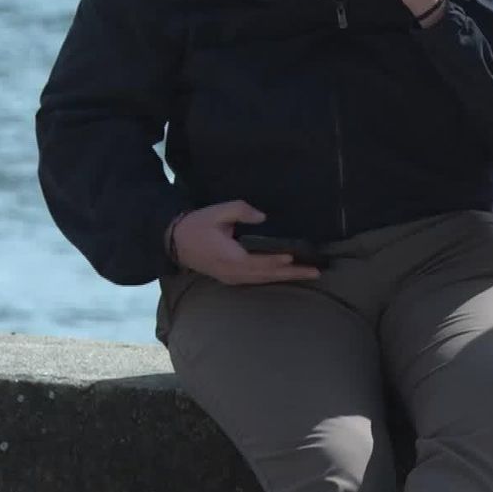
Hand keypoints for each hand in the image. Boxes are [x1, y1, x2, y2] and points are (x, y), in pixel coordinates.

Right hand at [171, 200, 321, 284]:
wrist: (175, 241)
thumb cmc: (198, 225)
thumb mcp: (218, 211)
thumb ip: (241, 211)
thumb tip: (262, 217)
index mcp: (230, 257)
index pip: (260, 261)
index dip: (278, 261)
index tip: (296, 257)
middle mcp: (233, 272)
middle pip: (267, 275)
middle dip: (293, 274)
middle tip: (316, 272)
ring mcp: (232, 278)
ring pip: (263, 280)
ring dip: (286, 278)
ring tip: (308, 274)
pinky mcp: (231, 278)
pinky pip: (256, 280)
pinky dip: (273, 277)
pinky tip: (287, 274)